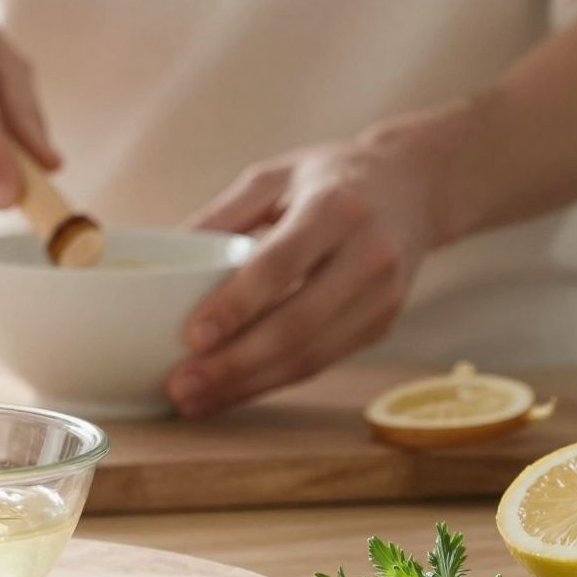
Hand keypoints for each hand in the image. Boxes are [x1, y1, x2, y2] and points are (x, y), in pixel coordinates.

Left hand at [165, 125, 445, 417]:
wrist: (412, 185)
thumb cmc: (329, 177)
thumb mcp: (274, 176)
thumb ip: (221, 214)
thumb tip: (164, 257)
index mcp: (335, 207)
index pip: (282, 263)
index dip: (237, 304)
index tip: (192, 336)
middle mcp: (367, 254)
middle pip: (297, 323)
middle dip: (235, 362)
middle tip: (182, 385)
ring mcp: (382, 296)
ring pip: (311, 355)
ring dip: (249, 385)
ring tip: (196, 400)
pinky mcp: (382, 324)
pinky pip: (322, 361)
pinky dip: (273, 381)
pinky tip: (234, 391)